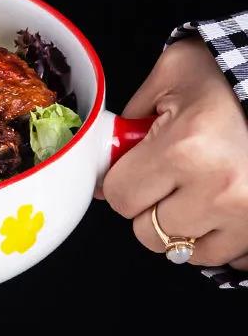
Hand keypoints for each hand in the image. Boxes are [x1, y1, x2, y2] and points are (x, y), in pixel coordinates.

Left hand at [100, 36, 247, 269]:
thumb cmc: (227, 81)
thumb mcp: (169, 77)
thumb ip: (128, 118)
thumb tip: (104, 161)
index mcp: (185, 149)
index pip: (120, 197)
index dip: (119, 182)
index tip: (132, 168)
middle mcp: (218, 189)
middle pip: (149, 232)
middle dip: (148, 207)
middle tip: (167, 178)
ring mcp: (247, 215)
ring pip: (184, 250)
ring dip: (182, 227)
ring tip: (195, 191)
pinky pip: (225, 258)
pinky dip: (216, 238)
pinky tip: (219, 207)